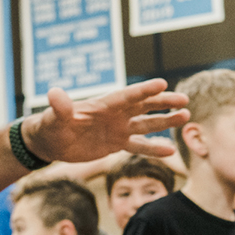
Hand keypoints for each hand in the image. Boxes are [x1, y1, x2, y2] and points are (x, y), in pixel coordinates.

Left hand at [24, 80, 189, 162]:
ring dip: (164, 121)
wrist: (49, 142)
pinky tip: (171, 150)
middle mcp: (114, 114)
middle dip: (163, 103)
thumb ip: (59, 107)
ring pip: (146, 124)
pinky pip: (138, 146)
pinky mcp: (116, 143)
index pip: (126, 97)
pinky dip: (153, 148)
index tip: (162, 84)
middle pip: (143, 106)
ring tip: (185, 117)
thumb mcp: (52, 118)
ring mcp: (117, 128)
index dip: (143, 91)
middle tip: (184, 100)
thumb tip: (54, 93)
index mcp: (102, 105)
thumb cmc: (49, 126)